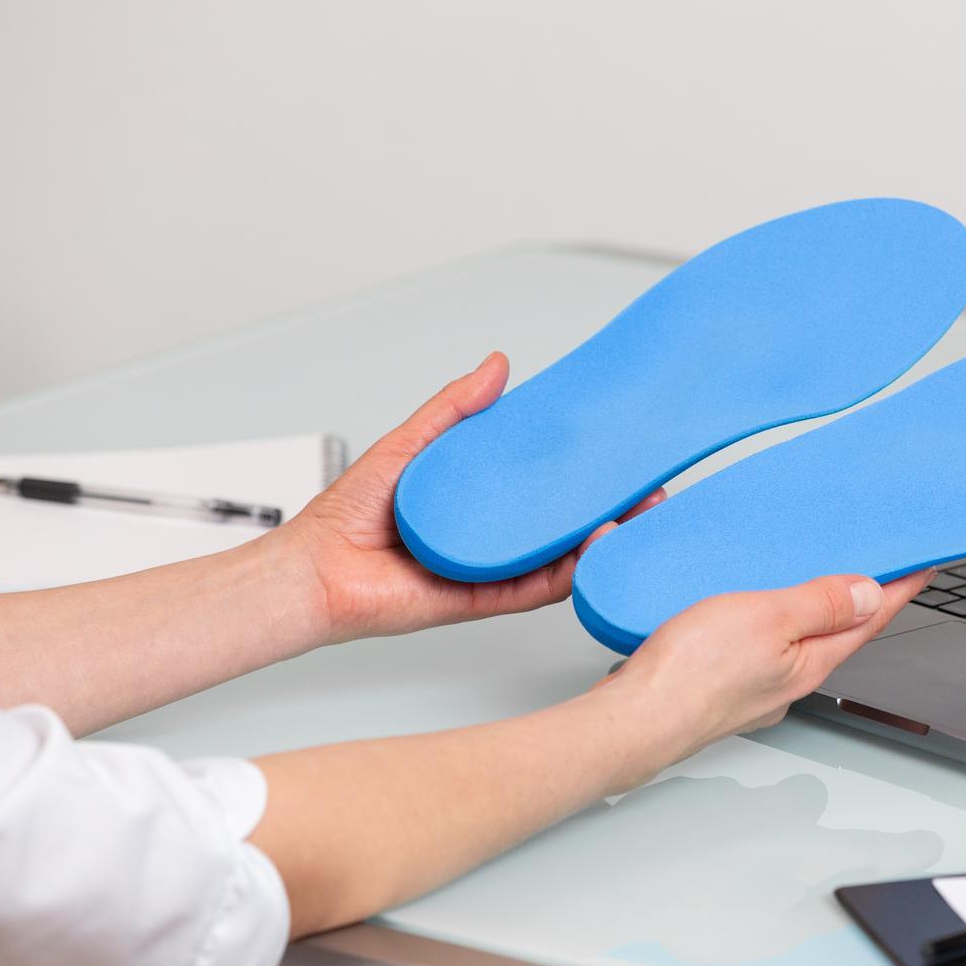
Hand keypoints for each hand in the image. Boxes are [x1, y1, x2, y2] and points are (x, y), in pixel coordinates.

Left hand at [272, 352, 663, 646]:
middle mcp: (492, 535)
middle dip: (612, 507)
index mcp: (479, 498)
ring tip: (633, 516)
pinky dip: (572, 574)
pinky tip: (595, 551)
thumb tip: (495, 366)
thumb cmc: (350, 513)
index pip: (542, 482)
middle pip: (565, 522)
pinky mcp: (487, 599)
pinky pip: (540, 590)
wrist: (319, 569)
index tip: (618, 452)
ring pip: (564, 556)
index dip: (583, 470)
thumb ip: (454, 408)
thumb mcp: (411, 443)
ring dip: (602, 539)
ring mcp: (494, 568)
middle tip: (646, 489)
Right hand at [604, 567, 934, 765]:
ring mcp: (754, 689)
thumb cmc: (692, 676)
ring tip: (811, 581)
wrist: (634, 722)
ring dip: (809, 612)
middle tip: (874, 567)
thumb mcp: (767, 619)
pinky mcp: (720, 688)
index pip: (868, 622)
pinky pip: (757, 649)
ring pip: (794, 643)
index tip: (922, 567)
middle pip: (837, 634)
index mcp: (809, 664)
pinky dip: (766, 625)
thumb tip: (870, 593)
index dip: (897, 591)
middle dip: (856, 601)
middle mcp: (788, 682)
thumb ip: (819, 605)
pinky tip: (746, 614)